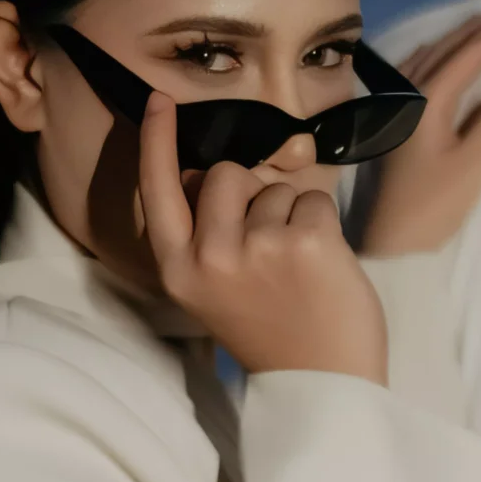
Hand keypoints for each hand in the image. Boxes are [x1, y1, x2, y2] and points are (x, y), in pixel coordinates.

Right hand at [137, 95, 386, 382]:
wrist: (323, 382)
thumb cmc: (274, 328)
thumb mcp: (215, 289)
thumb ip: (205, 234)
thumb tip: (213, 174)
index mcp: (179, 271)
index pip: (159, 190)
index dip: (157, 141)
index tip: (158, 99)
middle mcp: (209, 257)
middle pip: (226, 173)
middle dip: (251, 191)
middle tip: (269, 248)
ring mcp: (257, 248)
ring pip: (274, 187)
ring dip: (291, 214)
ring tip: (297, 269)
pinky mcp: (304, 242)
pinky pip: (314, 199)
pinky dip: (323, 223)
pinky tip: (322, 266)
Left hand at [362, 7, 480, 257]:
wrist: (389, 240)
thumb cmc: (433, 206)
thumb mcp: (472, 165)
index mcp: (427, 101)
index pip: (468, 56)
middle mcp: (408, 94)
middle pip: (448, 48)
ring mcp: (398, 104)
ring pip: (432, 54)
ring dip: (462, 36)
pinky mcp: (396, 118)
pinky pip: (418, 67)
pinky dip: (440, 51)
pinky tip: (444, 52)